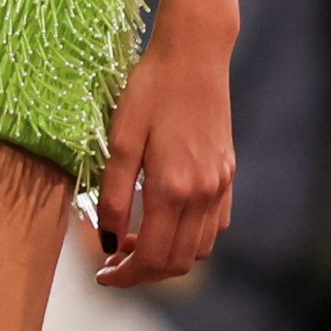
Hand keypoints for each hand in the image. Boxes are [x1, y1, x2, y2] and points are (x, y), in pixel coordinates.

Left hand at [92, 24, 234, 286]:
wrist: (194, 56)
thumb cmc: (150, 90)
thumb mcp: (119, 140)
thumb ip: (111, 194)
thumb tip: (105, 238)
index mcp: (171, 189)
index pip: (151, 257)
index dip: (124, 275)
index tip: (102, 274)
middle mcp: (202, 194)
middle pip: (176, 262)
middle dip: (142, 272)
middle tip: (112, 260)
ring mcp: (220, 185)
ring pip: (198, 249)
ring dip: (166, 256)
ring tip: (134, 239)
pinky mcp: (227, 174)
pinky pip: (214, 226)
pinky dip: (189, 237)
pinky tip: (164, 220)